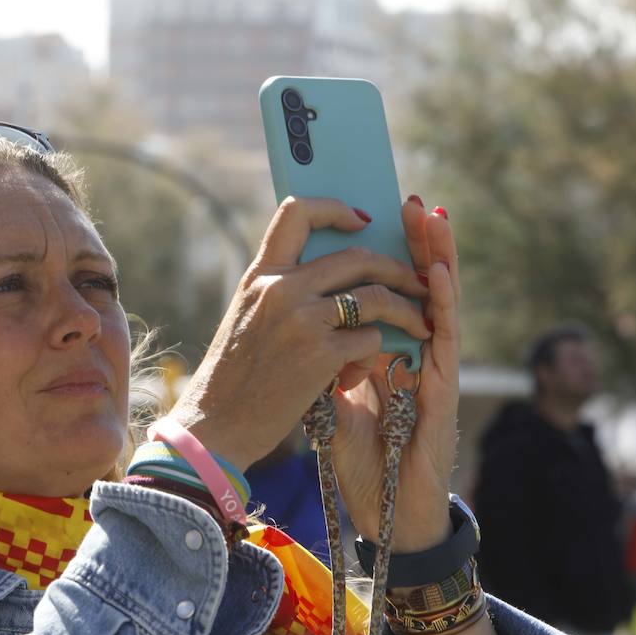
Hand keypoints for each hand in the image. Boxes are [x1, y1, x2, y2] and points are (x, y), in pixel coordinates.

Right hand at [169, 197, 429, 473]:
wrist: (215, 426)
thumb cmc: (233, 377)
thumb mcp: (248, 318)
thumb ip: (281, 291)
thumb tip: (334, 274)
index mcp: (260, 276)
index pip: (298, 212)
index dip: (336, 209)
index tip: (363, 220)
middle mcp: (281, 288)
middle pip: (357, 257)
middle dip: (398, 268)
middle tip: (417, 282)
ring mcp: (303, 320)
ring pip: (376, 296)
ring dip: (406, 311)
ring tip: (420, 325)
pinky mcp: (321, 354)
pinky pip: (370, 339)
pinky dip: (371, 357)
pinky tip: (352, 376)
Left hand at [328, 200, 459, 551]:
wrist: (383, 508)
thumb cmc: (363, 457)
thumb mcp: (334, 396)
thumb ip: (329, 357)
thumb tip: (307, 319)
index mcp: (386, 349)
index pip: (386, 289)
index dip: (385, 252)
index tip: (373, 212)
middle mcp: (413, 351)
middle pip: (415, 283)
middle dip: (414, 239)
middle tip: (410, 199)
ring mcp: (432, 368)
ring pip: (439, 300)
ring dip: (438, 255)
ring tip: (434, 216)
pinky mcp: (442, 391)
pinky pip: (444, 339)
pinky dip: (443, 301)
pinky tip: (437, 272)